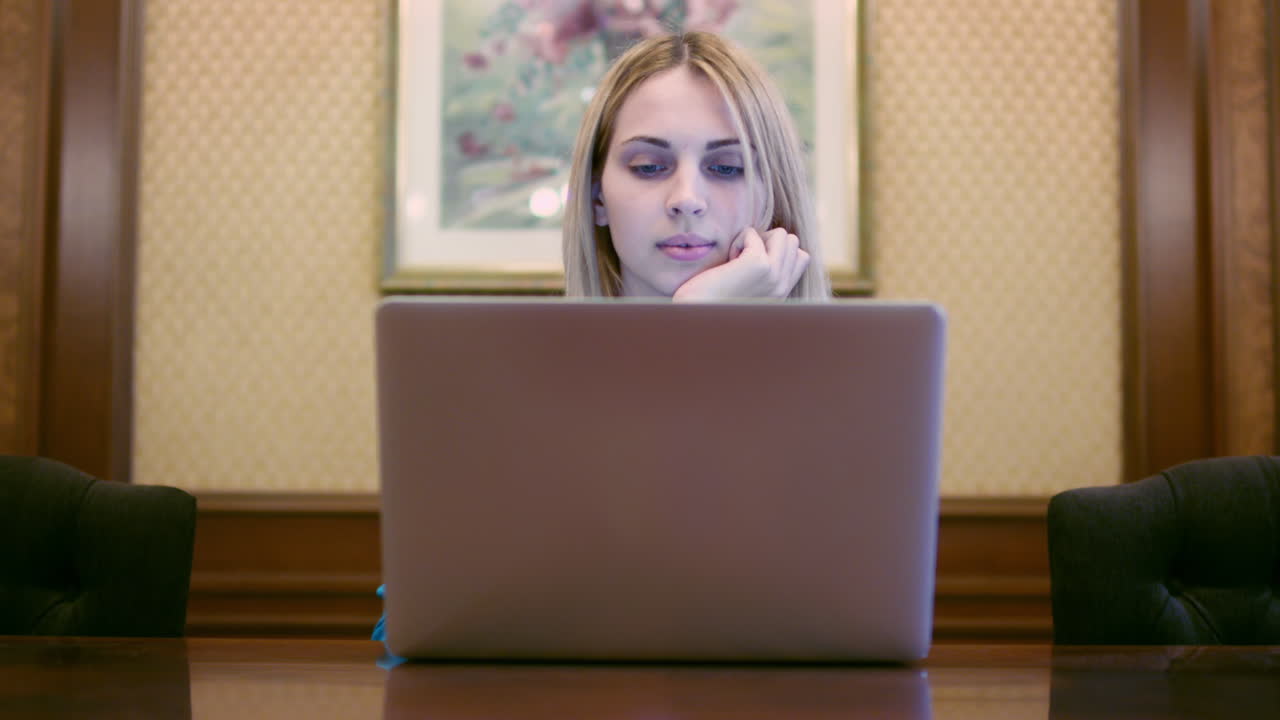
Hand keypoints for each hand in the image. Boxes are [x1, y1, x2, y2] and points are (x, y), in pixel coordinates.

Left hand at [672, 227, 809, 300]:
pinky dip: (739, 238)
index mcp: (780, 294)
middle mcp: (781, 286)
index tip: (752, 262)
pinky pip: (753, 233)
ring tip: (737, 257)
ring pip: (782, 234)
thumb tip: (766, 245)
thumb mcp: (745, 290)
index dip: (777, 250)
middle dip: (767, 241)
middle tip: (743, 258)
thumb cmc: (710, 303)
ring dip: (756, 238)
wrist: (694, 316)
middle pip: (792, 242)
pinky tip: (727, 260)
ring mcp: (773, 276)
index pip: (800, 257)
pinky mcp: (757, 265)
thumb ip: (762, 276)